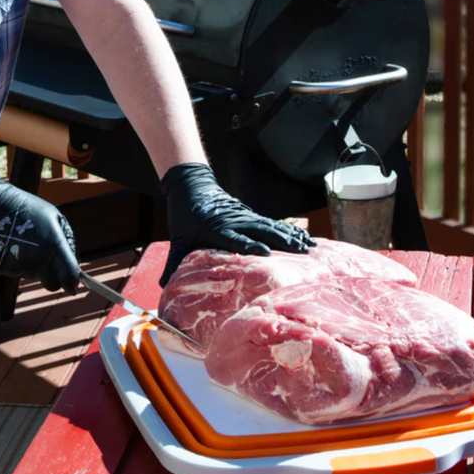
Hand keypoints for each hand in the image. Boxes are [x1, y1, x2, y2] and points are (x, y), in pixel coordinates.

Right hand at [0, 171, 79, 294]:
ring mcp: (21, 267)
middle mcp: (39, 262)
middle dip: (53, 276)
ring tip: (27, 242)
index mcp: (55, 249)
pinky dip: (19, 262)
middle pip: (52, 284)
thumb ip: (67, 243)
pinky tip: (15, 245)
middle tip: (47, 259)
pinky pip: (18, 271)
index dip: (72, 283)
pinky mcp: (6, 269)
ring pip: (34, 276)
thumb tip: (75, 266)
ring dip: (35, 265)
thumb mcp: (56, 219)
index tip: (72, 284)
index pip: (69, 278)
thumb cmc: (30, 210)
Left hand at [159, 163, 314, 286]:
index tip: (264, 252)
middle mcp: (234, 221)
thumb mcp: (177, 240)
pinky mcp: (251, 216)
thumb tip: (163, 286)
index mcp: (215, 228)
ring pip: (271, 227)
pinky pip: (273, 224)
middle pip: (261, 230)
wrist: (192, 187)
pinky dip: (290, 231)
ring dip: (291, 237)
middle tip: (301, 253)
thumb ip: (173, 263)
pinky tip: (305, 238)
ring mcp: (245, 217)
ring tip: (310, 248)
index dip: (249, 244)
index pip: (234, 238)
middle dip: (282, 241)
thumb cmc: (184, 216)